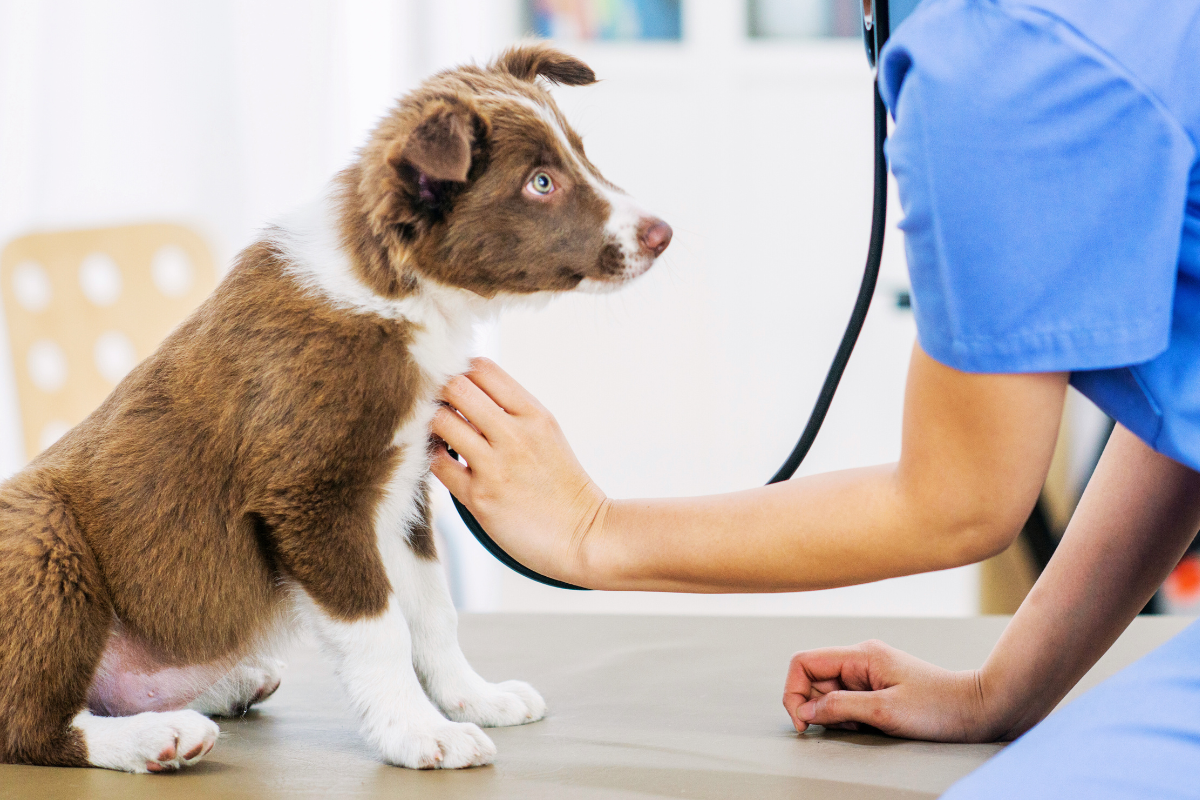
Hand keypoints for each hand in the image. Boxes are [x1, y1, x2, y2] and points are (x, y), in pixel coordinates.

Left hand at [429, 358, 607, 586]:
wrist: (584, 535)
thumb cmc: (562, 485)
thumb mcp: (547, 434)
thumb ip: (512, 411)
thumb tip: (466, 392)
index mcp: (534, 414)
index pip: (482, 368)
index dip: (461, 372)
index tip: (459, 389)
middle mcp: (515, 435)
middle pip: (456, 386)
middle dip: (441, 393)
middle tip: (441, 408)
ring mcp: (495, 466)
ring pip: (441, 421)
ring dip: (433, 425)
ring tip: (442, 436)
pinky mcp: (479, 498)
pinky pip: (438, 464)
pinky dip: (434, 457)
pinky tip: (445, 461)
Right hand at [782, 640, 995, 741]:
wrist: (978, 709)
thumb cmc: (938, 707)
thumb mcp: (884, 711)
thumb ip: (840, 707)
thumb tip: (804, 712)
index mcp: (860, 655)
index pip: (803, 663)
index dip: (794, 692)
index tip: (804, 723)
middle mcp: (860, 659)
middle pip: (813, 679)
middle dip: (817, 707)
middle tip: (844, 728)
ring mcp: (868, 673)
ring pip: (829, 693)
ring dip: (836, 715)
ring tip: (865, 727)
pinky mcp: (877, 688)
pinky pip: (847, 701)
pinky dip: (850, 718)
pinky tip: (871, 726)